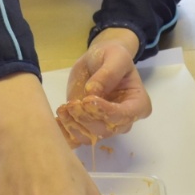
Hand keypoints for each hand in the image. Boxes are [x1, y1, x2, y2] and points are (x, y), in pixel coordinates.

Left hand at [57, 27, 150, 145]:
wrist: (97, 61)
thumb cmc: (112, 56)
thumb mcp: (115, 56)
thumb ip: (108, 73)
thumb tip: (93, 91)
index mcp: (138, 105)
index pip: (125, 116)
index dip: (107, 111)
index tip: (88, 99)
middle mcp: (122, 121)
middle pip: (106, 130)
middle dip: (87, 119)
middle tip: (72, 104)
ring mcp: (104, 126)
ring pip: (90, 137)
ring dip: (74, 126)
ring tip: (63, 108)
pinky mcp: (86, 127)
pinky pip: (76, 138)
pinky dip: (65, 133)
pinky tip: (57, 121)